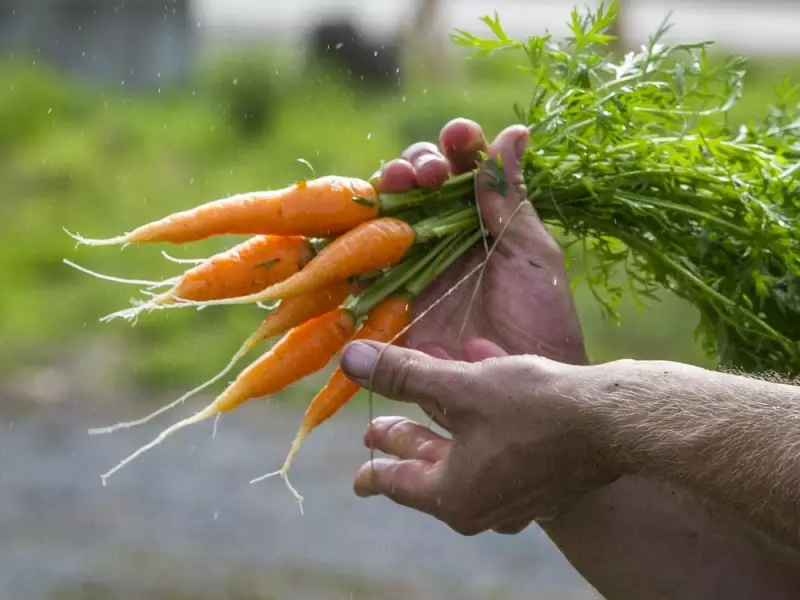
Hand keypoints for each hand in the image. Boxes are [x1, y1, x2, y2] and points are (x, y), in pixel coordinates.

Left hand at [340, 342, 618, 534]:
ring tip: (423, 407)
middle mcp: (483, 506)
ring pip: (464, 459)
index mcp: (455, 496)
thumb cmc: (534, 409)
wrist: (616, 423)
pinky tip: (479, 389)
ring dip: (441, 429)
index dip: (373, 470)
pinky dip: (479, 424)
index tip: (358, 475)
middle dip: (405, 443)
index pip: (397, 483)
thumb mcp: (459, 387)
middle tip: (379, 431)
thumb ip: (404, 375)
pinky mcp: (542, 479)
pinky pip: (496, 451)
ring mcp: (515, 496)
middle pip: (430, 470)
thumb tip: (350, 360)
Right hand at [374, 118, 586, 364]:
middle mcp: (442, 238)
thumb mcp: (530, 255)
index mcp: (480, 221)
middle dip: (417, 165)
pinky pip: (365, 265)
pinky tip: (363, 217)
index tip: (460, 135)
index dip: (455, 147)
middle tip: (429, 170)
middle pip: (415, 186)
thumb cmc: (540, 320)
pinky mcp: (390, 299)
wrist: (523, 383)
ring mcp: (412, 267)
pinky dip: (357, 239)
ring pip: (386, 215)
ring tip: (401, 178)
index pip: (459, 170)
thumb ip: (510, 200)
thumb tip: (512, 133)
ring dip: (387, 189)